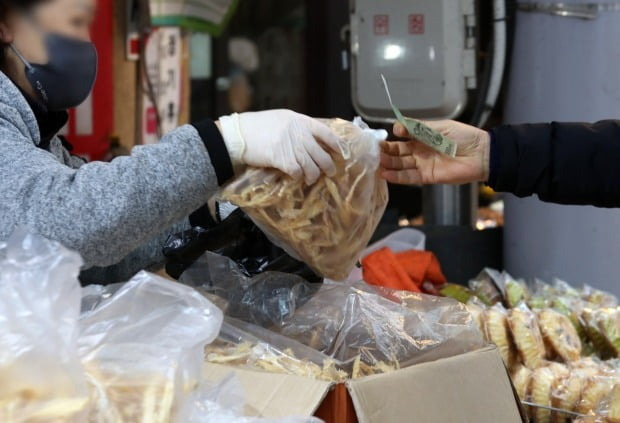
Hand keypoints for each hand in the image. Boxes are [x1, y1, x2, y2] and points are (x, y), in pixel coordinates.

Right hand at [219, 109, 340, 184]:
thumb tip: (309, 139)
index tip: (340, 153)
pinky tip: (296, 178)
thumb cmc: (256, 126)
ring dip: (314, 175)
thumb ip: (296, 128)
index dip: (336, 145)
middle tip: (330, 173)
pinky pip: (298, 173)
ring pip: (312, 166)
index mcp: (300, 121)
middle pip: (322, 154)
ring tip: (311, 179)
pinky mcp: (283, 160)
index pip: (327, 133)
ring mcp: (292, 147)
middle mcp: (300, 133)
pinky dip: (298, 177)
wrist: (238, 134)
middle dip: (329, 166)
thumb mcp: (280, 119)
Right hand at [380, 120, 489, 184]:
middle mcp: (419, 151)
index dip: (391, 138)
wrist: (482, 155)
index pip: (402, 138)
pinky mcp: (427, 177)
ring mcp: (422, 164)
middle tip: (373, 152)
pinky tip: (385, 174)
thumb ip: (418, 128)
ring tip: (376, 163)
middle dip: (386, 152)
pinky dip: (397, 177)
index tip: (381, 137)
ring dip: (388, 164)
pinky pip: (409, 177)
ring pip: (401, 165)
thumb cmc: (464, 137)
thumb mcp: (440, 127)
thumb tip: (397, 127)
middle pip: (398, 152)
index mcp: (422, 137)